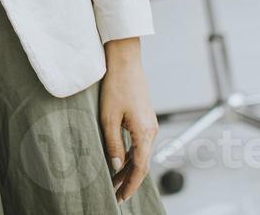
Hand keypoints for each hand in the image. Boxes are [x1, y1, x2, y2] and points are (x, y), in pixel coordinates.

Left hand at [99, 38, 159, 202]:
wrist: (125, 61)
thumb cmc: (116, 86)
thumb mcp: (108, 117)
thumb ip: (113, 143)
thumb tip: (116, 166)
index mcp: (144, 133)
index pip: (140, 168)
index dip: (130, 185)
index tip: (121, 198)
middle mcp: (151, 131)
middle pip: (142, 163)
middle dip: (128, 180)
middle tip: (115, 194)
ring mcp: (149, 124)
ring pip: (140, 153)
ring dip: (128, 168)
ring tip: (114, 181)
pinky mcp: (144, 118)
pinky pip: (139, 143)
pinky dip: (130, 155)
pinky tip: (119, 160)